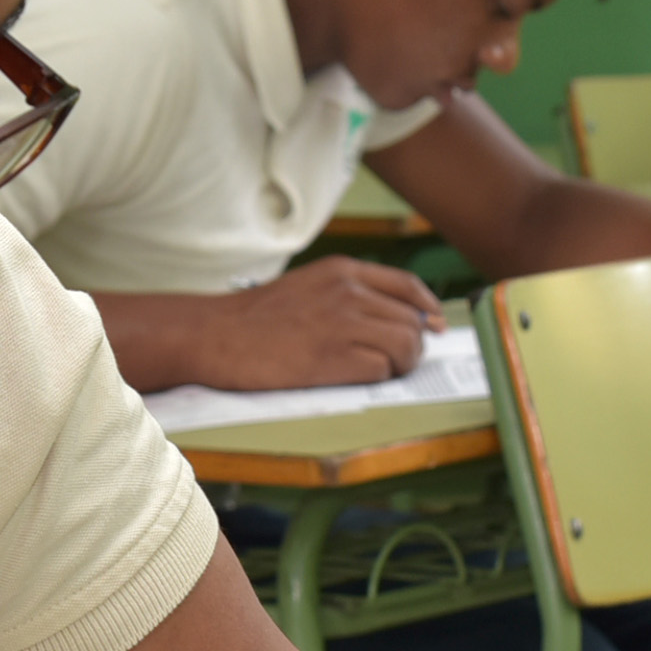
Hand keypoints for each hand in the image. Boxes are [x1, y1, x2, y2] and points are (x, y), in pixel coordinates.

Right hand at [218, 258, 446, 390]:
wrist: (215, 335)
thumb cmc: (255, 319)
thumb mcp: (306, 288)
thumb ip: (347, 295)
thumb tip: (394, 318)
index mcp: (343, 271)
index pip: (408, 287)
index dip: (429, 310)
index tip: (436, 327)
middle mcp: (349, 292)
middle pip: (413, 321)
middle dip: (412, 346)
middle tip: (395, 363)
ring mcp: (343, 324)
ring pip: (406, 345)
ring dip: (400, 365)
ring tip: (377, 372)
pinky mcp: (334, 357)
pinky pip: (381, 370)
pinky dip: (376, 379)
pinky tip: (354, 379)